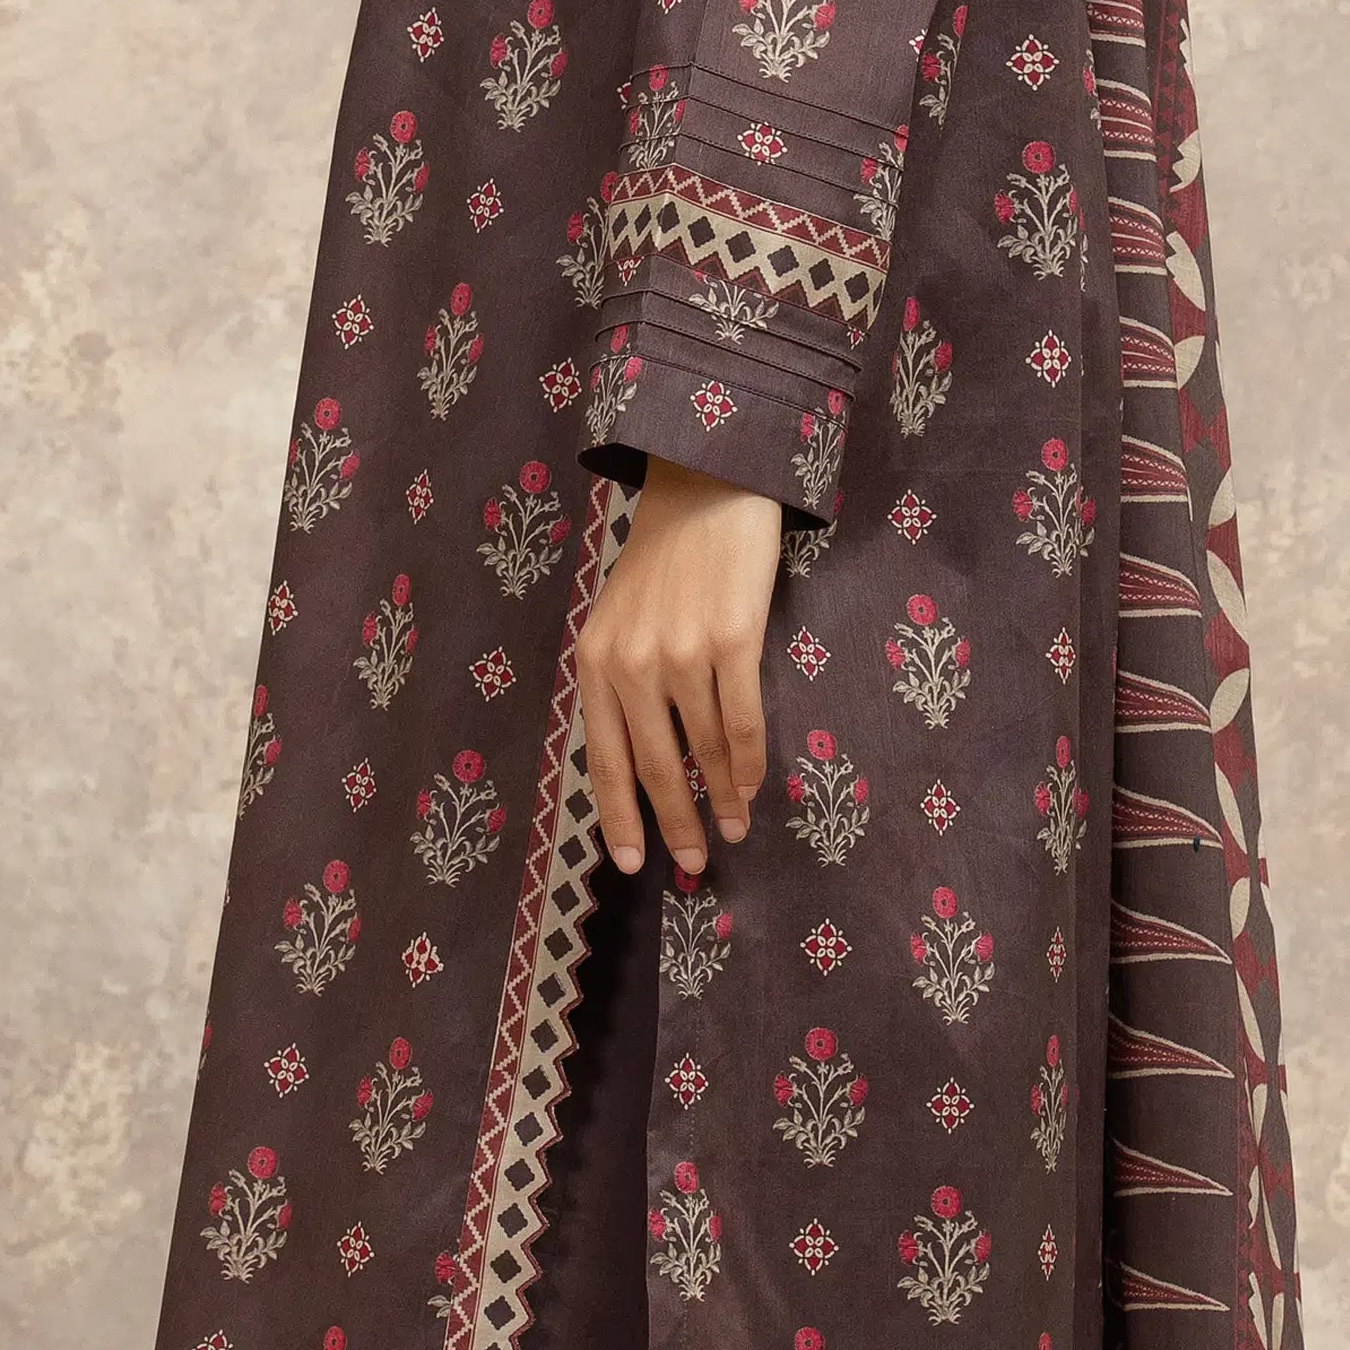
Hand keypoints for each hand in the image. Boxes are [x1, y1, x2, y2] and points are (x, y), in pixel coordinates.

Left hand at [575, 461, 783, 881]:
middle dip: (675, 823)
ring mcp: (681, 652)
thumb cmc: (665, 559)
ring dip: (722, 797)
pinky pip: (743, 720)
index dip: (617, 816)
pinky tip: (755, 784)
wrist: (707, 486)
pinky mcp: (733, 639)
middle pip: (655, 767)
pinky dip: (751, 761)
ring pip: (704, 750)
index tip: (632, 864)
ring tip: (734, 827)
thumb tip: (644, 761)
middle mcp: (631, 662)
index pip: (604, 758)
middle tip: (693, 862)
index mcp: (594, 660)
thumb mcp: (619, 620)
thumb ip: (621, 684)